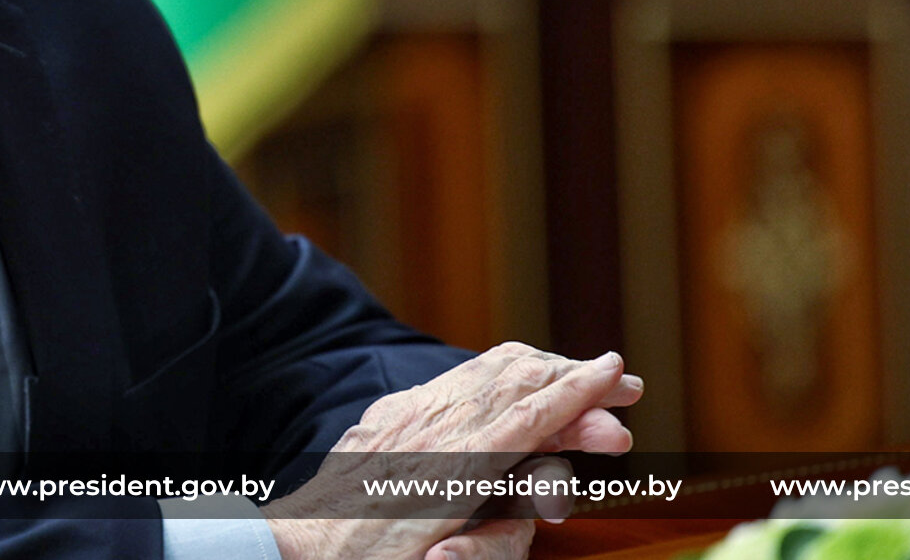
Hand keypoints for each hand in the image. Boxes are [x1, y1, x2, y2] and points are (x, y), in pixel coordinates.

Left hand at [262, 343, 644, 559]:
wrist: (293, 548)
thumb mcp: (443, 556)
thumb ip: (493, 537)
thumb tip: (542, 504)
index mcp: (450, 467)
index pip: (529, 414)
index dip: (578, 392)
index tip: (616, 372)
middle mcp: (428, 428)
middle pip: (513, 380)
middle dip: (568, 374)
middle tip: (615, 378)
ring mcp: (403, 415)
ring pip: (483, 371)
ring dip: (536, 368)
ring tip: (575, 372)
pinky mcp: (386, 415)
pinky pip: (453, 381)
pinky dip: (495, 374)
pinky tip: (513, 375)